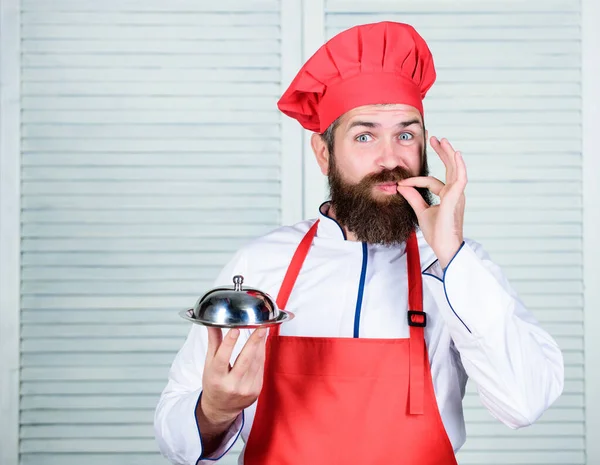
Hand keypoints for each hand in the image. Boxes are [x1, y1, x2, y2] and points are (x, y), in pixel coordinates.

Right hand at [200, 327, 266, 425]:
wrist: (221, 408)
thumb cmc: (214, 383)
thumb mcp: (209, 364)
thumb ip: (214, 342)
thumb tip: (212, 322)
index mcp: (216, 378)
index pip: (222, 358)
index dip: (229, 343)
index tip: (235, 329)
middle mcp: (231, 385)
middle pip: (244, 360)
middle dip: (254, 342)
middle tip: (261, 327)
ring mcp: (245, 390)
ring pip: (256, 363)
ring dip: (260, 346)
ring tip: (262, 331)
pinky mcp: (256, 391)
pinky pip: (260, 369)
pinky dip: (261, 355)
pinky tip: (261, 345)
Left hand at [396, 136, 466, 267]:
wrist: (444, 248)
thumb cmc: (437, 233)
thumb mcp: (421, 212)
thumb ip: (414, 198)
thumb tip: (402, 186)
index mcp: (447, 196)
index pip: (432, 181)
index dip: (415, 180)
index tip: (401, 182)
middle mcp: (454, 194)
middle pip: (449, 168)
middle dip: (442, 153)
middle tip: (435, 139)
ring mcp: (457, 196)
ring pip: (455, 170)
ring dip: (449, 154)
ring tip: (443, 141)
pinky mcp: (456, 199)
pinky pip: (459, 179)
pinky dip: (459, 166)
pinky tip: (456, 154)